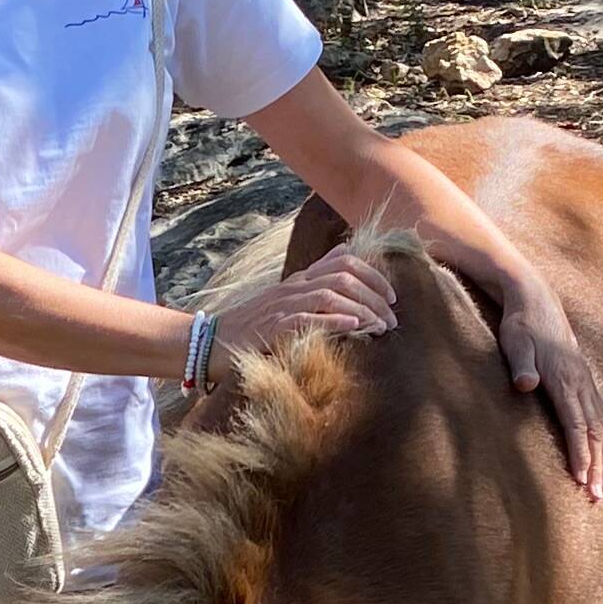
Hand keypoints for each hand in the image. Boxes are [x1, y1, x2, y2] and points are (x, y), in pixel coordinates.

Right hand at [215, 246, 397, 364]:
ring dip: (362, 310)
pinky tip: (354, 327)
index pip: (344, 261)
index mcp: (299, 280)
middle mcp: (293, 287)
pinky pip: (309, 318)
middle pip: (344, 276)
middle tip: (391, 320)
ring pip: (331, 294)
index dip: (374, 275)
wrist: (211, 343)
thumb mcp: (285, 300)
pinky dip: (335, 320)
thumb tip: (346, 261)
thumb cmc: (251, 328)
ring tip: (380, 326)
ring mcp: (282, 305)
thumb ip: (315, 283)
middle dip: (375, 296)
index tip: (391, 297)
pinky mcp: (273, 327)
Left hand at [477, 254, 602, 502]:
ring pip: (602, 426)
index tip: (582, 481)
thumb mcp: (514, 342)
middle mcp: (581, 383)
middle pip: (595, 432)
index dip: (580, 455)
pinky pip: (600, 416)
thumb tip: (525, 384)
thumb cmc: (520, 325)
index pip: (577, 425)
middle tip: (597, 497)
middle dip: (598, 466)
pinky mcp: (584, 379)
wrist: (535, 298)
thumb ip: (521, 365)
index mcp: (565, 379)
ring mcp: (586, 381)